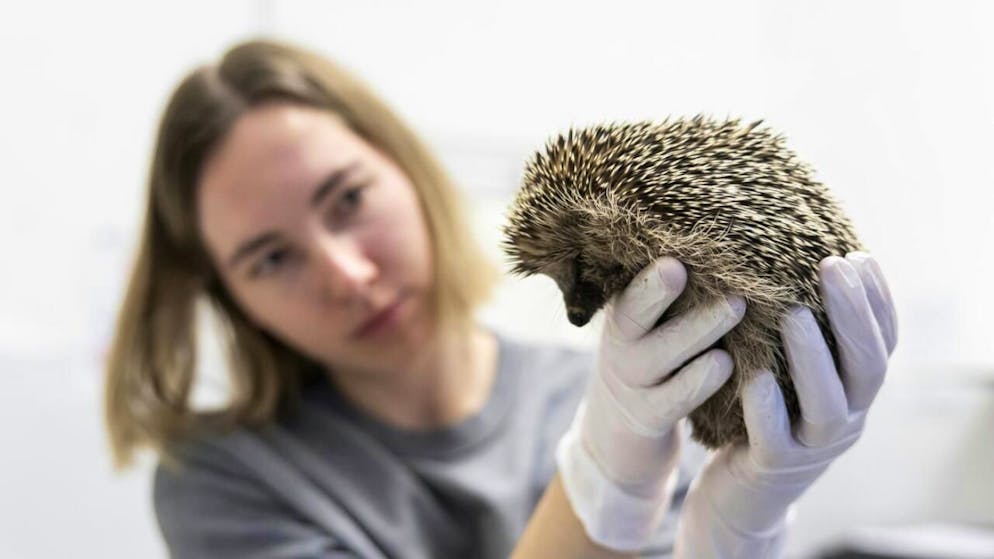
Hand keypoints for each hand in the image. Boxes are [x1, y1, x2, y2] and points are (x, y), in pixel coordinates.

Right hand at [557, 256, 746, 550]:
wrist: (620, 426)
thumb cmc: (653, 356)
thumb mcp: (647, 326)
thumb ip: (666, 294)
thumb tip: (721, 240)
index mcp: (621, 316)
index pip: (629, 288)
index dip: (649, 277)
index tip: (675, 260)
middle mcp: (620, 346)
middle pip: (636, 314)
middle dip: (665, 292)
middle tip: (701, 261)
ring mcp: (633, 383)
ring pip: (662, 355)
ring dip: (699, 330)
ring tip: (736, 308)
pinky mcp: (649, 417)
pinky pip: (676, 398)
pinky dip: (701, 381)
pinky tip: (729, 363)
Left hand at [674, 251, 898, 557]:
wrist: (742, 494)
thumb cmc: (766, 418)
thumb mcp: (795, 377)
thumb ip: (806, 336)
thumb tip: (800, 264)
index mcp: (854, 393)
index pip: (883, 343)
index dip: (877, 301)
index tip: (858, 256)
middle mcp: (844, 420)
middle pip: (867, 367)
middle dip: (853, 315)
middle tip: (832, 266)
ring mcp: (812, 448)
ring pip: (828, 406)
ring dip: (814, 357)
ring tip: (794, 314)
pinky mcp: (773, 467)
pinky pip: (777, 439)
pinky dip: (768, 407)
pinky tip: (754, 376)